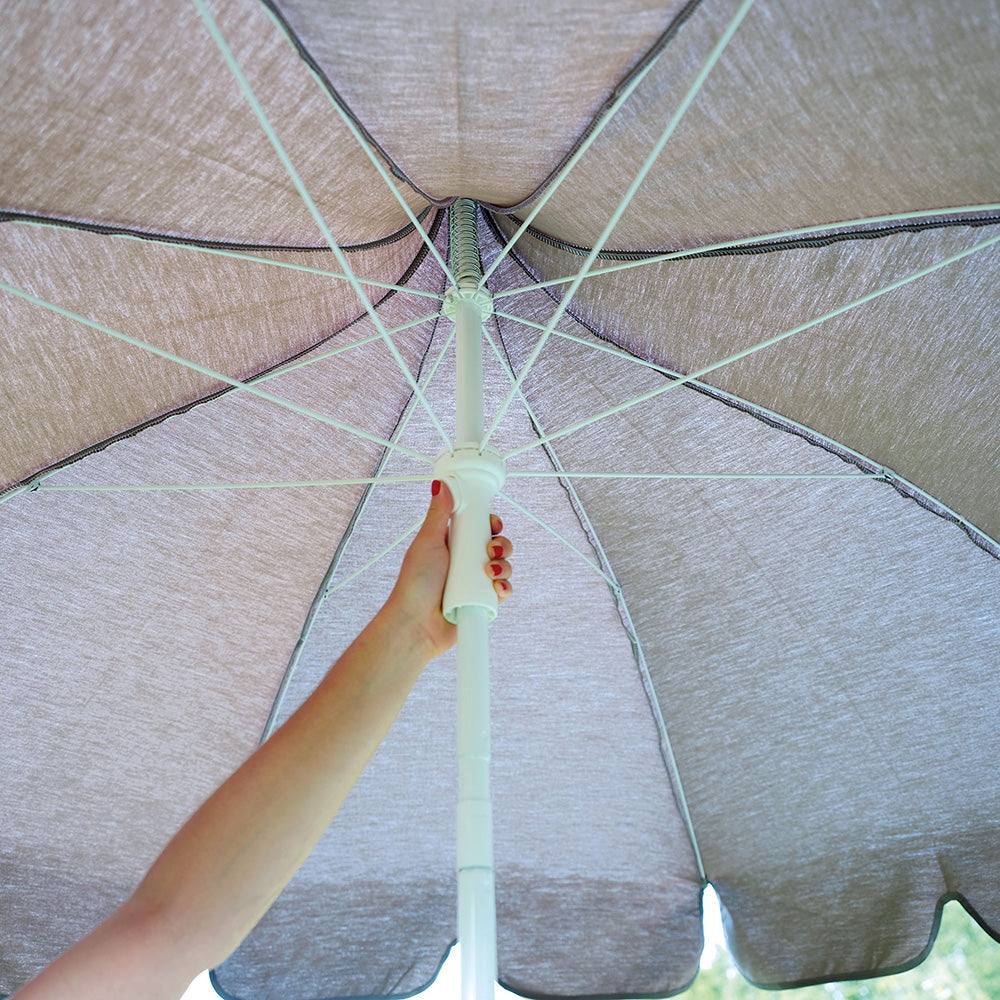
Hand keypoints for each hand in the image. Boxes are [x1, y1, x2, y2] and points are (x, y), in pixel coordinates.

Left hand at [383, 480, 512, 660]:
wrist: (416, 624)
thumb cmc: (414, 585)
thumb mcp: (427, 542)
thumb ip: (438, 514)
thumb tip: (441, 485)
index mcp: (453, 545)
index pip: (480, 528)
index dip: (490, 524)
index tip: (492, 523)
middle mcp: (466, 562)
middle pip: (497, 545)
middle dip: (501, 545)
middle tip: (491, 550)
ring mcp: (476, 583)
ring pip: (504, 567)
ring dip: (504, 566)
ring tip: (490, 572)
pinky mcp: (483, 602)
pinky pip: (504, 591)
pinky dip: (505, 587)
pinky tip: (496, 588)